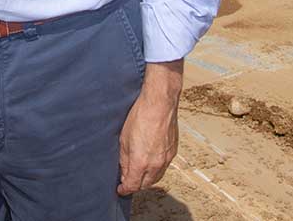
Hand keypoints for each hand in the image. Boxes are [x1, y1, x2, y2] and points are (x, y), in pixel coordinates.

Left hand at [117, 60, 182, 195]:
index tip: (120, 189)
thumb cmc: (140, 116)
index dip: (124, 189)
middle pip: (145, 185)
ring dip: (147, 179)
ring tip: (139, 173)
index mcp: (140, 162)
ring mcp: (166, 158)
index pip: (132, 185)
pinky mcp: (173, 151)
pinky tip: (150, 163)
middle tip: (128, 181)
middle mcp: (155, 164)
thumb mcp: (124, 139)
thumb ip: (124, 159)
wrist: (160, 102)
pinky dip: (156, 169)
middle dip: (135, 185)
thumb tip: (123, 171)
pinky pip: (164, 167)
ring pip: (156, 177)